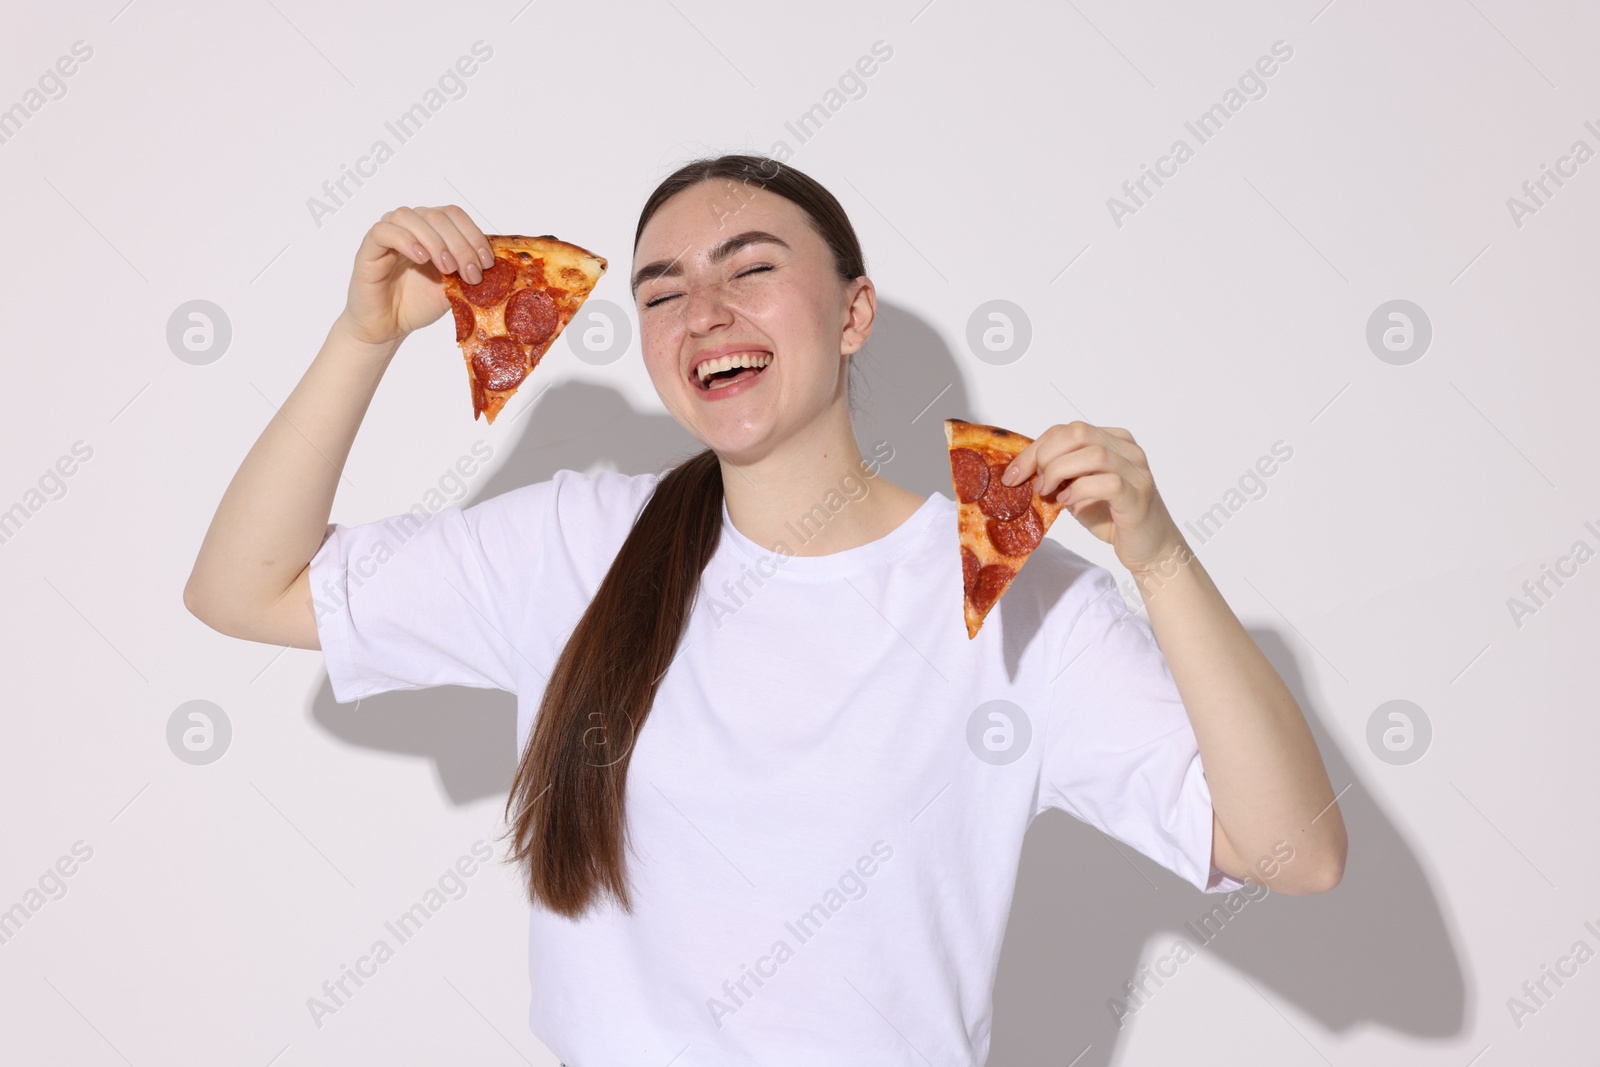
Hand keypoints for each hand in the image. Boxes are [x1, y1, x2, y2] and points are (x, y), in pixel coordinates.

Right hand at [337, 205, 496, 347]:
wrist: (389, 326)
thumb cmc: (419, 303)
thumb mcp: (454, 286)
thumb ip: (469, 270)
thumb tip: (499, 262)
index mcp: (432, 229)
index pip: (455, 215)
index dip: (473, 234)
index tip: (487, 262)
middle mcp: (411, 225)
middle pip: (438, 215)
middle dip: (461, 244)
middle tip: (471, 272)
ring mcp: (389, 233)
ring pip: (412, 217)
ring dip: (436, 241)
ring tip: (447, 268)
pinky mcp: (369, 248)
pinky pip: (384, 231)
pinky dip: (406, 241)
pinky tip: (422, 259)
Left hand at [1000, 420, 1187, 574]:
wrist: (1149, 549)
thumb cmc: (1112, 517)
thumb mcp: (1077, 489)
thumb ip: (1059, 474)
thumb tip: (1023, 470)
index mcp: (1112, 440)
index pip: (1066, 429)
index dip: (1035, 449)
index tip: (1013, 473)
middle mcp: (1128, 450)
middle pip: (1078, 432)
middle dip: (1045, 456)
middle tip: (1035, 483)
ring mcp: (1137, 471)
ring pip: (1093, 454)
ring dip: (1060, 471)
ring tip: (1048, 492)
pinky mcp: (1139, 496)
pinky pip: (1107, 483)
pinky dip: (1080, 490)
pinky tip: (1068, 502)